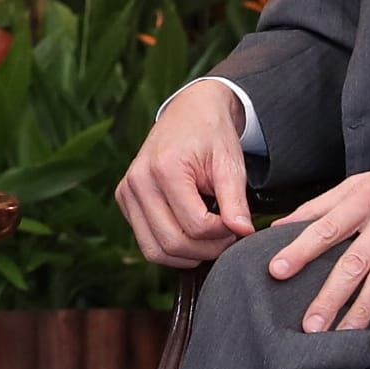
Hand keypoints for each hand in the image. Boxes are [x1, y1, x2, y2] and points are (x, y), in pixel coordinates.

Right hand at [116, 80, 257, 266]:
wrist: (189, 113)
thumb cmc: (211, 135)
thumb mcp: (230, 164)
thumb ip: (236, 201)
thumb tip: (244, 233)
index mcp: (165, 168)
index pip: (195, 225)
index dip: (222, 233)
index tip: (238, 225)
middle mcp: (138, 182)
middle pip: (172, 243)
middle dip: (206, 249)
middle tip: (227, 237)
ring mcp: (126, 192)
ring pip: (155, 251)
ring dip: (188, 255)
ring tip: (210, 239)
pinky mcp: (124, 201)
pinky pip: (147, 242)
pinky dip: (171, 248)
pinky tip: (191, 234)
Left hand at [267, 150, 369, 357]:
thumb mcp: (363, 183)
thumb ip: (322, 206)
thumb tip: (280, 226)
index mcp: (363, 199)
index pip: (326, 227)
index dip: (301, 250)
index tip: (277, 271)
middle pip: (354, 260)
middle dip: (330, 295)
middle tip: (309, 324)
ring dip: (364, 311)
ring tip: (343, 336)